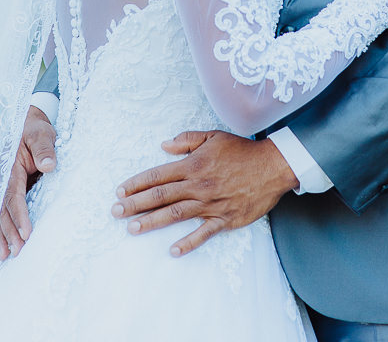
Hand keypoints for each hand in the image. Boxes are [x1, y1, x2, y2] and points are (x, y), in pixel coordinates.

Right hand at [0, 105, 56, 259]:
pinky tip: (2, 245)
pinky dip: (0, 228)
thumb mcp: (42, 134)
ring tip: (5, 255)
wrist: (27, 124)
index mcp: (9, 167)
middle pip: (2, 209)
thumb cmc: (35, 129)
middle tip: (17, 252)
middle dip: (8, 232)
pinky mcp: (6, 189)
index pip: (13, 195)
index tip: (26, 233)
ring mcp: (1, 185)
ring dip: (1, 235)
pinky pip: (1, 211)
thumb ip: (44, 148)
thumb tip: (48, 166)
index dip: (19, 215)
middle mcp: (1, 179)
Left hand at [111, 130, 297, 255]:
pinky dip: (188, 243)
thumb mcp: (213, 136)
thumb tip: (164, 145)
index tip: (120, 191)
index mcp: (193, 165)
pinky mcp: (225, 219)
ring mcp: (211, 204)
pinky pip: (203, 233)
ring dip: (152, 222)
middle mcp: (198, 185)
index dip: (137, 183)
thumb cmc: (242, 150)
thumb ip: (187, 140)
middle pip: (161, 196)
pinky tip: (172, 250)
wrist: (272, 166)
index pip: (158, 174)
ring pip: (175, 214)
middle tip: (115, 212)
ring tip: (132, 228)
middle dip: (135, 204)